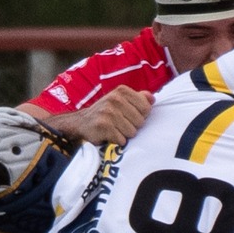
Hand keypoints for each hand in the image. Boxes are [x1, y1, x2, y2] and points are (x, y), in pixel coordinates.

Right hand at [38, 88, 152, 146]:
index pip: (146, 108)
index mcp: (122, 91)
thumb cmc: (105, 113)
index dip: (141, 116)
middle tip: (119, 124)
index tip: (129, 116)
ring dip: (124, 135)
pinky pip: (121, 140)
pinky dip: (116, 141)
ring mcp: (108, 112)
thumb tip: (152, 98)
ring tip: (114, 129)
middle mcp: (115, 99)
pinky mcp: (103, 126)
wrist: (81, 123)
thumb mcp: (121, 101)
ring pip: (132, 132)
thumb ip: (138, 99)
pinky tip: (108, 135)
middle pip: (140, 122)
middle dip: (132, 126)